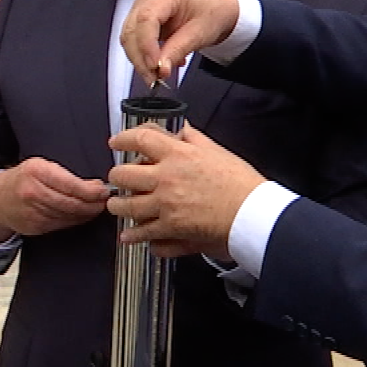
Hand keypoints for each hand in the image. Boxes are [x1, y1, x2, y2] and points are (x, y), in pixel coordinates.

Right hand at [0, 157, 110, 242]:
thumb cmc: (22, 179)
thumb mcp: (40, 166)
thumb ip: (66, 176)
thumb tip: (94, 186)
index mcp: (36, 172)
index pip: (70, 185)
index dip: (91, 191)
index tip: (103, 191)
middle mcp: (33, 192)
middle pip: (71, 203)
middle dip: (92, 204)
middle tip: (104, 202)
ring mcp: (32, 212)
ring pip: (68, 216)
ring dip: (86, 213)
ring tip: (95, 207)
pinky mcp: (34, 227)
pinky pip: (61, 224)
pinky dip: (74, 221)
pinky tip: (80, 215)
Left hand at [108, 124, 264, 259]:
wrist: (251, 214)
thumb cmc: (240, 184)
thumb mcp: (217, 152)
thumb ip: (194, 140)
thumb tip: (182, 131)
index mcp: (178, 155)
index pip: (140, 139)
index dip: (122, 139)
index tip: (115, 143)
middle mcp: (165, 178)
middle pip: (123, 174)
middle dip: (116, 176)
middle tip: (118, 179)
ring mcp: (165, 205)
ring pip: (126, 205)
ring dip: (118, 206)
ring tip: (118, 206)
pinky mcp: (170, 229)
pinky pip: (142, 233)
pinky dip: (133, 235)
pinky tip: (129, 235)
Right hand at [121, 0, 239, 84]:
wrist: (217, 8)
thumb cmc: (212, 12)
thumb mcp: (200, 33)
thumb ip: (178, 50)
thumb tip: (161, 68)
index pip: (146, 19)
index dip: (146, 45)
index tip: (154, 66)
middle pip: (132, 30)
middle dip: (140, 58)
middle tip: (154, 79)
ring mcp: (143, 8)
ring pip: (129, 38)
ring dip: (140, 60)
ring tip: (157, 76)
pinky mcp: (142, 21)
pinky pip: (135, 42)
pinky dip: (144, 57)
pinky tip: (160, 65)